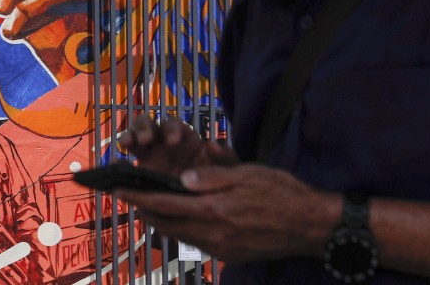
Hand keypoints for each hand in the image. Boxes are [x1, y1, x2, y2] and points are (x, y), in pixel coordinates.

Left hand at [116, 164, 339, 264]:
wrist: (310, 226)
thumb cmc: (282, 193)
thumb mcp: (247, 174)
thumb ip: (212, 177)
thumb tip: (183, 178)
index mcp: (214, 210)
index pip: (165, 204)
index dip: (138, 198)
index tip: (119, 191)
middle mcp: (213, 234)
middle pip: (166, 225)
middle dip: (144, 211)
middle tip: (129, 198)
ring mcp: (221, 249)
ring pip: (179, 236)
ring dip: (162, 222)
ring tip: (150, 207)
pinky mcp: (230, 256)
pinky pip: (196, 243)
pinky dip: (182, 230)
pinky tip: (182, 219)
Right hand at [118, 115, 235, 175]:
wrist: (206, 210)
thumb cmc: (217, 183)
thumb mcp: (228, 171)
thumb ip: (225, 157)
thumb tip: (212, 144)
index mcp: (182, 138)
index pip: (172, 125)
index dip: (170, 129)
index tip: (173, 141)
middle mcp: (162, 143)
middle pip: (147, 125)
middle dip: (143, 128)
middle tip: (145, 139)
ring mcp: (147, 157)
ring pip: (132, 138)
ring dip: (128, 137)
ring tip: (126, 144)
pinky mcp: (138, 174)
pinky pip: (124, 166)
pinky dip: (116, 163)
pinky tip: (113, 166)